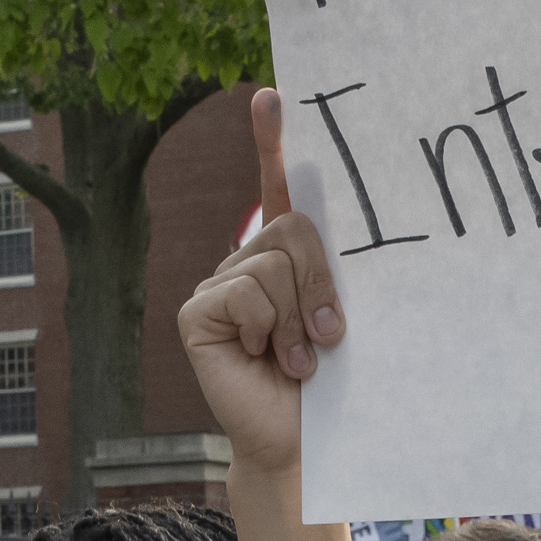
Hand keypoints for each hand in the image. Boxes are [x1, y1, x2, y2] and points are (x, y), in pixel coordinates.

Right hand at [175, 89, 344, 477]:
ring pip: (271, 264)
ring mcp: (218, 286)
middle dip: (321, 282)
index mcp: (285, 258)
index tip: (273, 97)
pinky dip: (269, 328)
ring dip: (298, 317)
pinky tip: (268, 360)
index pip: (276, 190)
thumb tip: (322, 235)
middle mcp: (246, 264)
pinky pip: (245, 293)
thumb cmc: (333, 383)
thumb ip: (332, 273)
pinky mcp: (197, 313)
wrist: (305, 443)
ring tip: (301, 359)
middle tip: (331, 333)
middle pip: (290, 229)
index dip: (271, 143)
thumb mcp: (343, 316)